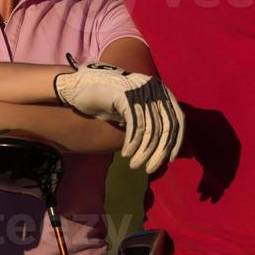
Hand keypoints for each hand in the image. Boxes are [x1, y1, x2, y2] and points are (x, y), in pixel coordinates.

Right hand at [53, 56, 183, 172]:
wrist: (78, 85)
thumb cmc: (106, 100)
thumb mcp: (132, 109)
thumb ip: (149, 120)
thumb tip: (165, 146)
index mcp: (160, 89)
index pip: (177, 119)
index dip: (175, 142)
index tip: (169, 160)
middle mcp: (154, 87)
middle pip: (166, 126)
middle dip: (160, 152)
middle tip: (150, 169)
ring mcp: (141, 90)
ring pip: (151, 129)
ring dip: (144, 152)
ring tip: (135, 165)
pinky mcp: (127, 95)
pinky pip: (136, 125)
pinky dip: (133, 143)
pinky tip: (126, 153)